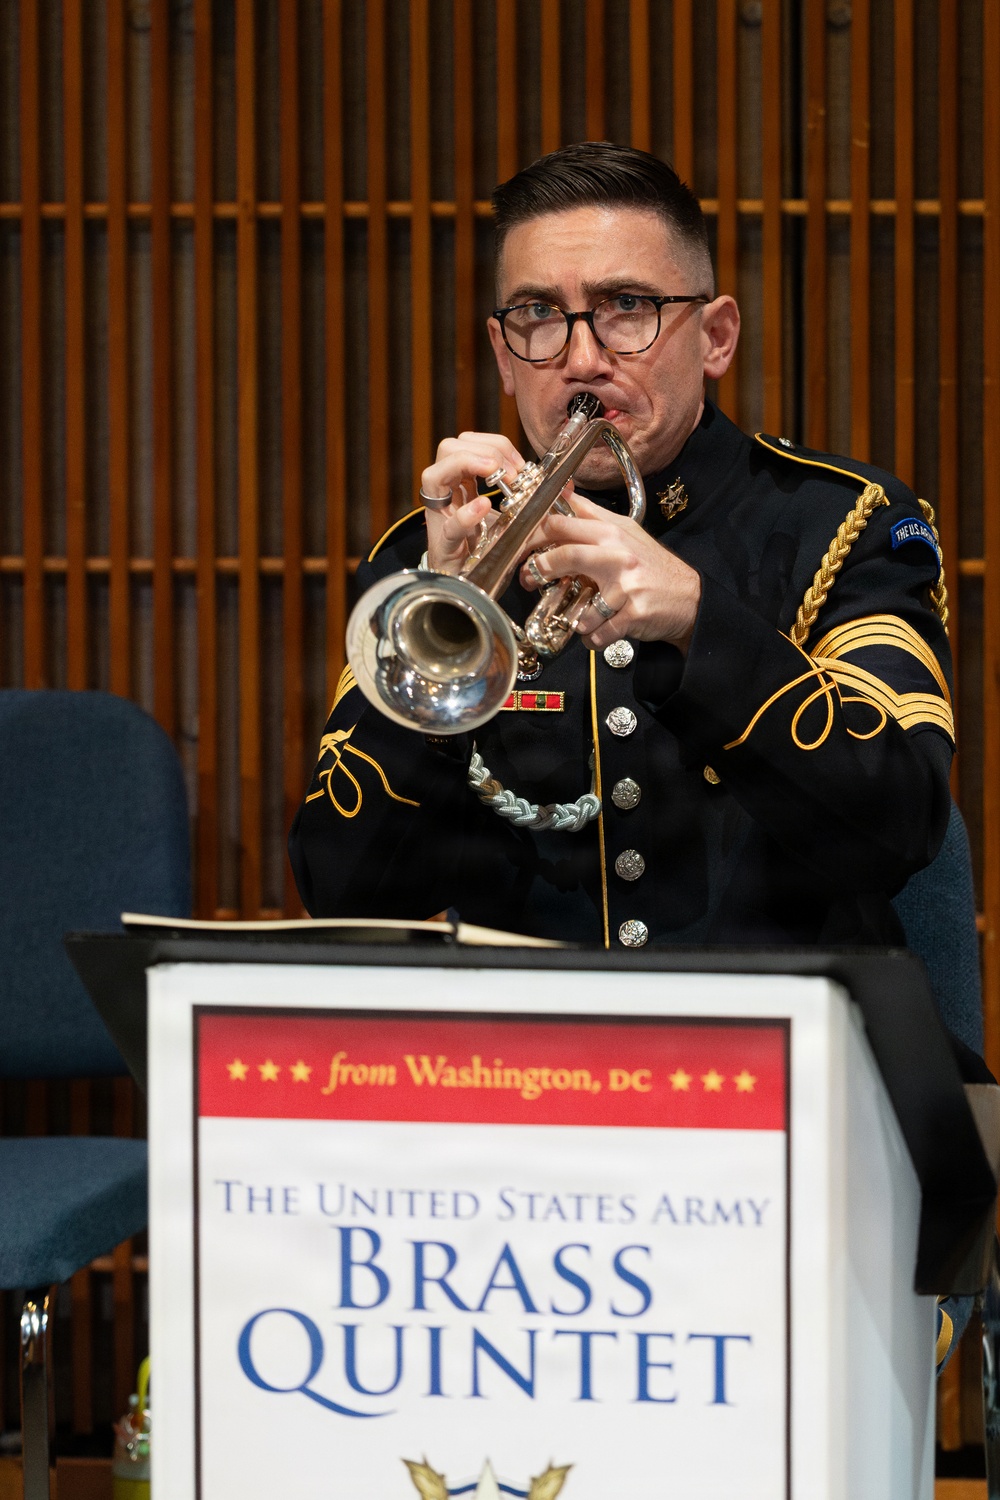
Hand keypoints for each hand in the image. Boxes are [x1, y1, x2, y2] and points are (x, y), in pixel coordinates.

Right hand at [420, 432, 524, 573]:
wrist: (474, 587)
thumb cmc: (491, 550)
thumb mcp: (512, 518)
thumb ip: (530, 501)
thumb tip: (565, 486)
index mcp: (462, 484)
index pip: (469, 443)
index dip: (495, 444)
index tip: (520, 464)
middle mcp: (447, 497)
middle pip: (447, 448)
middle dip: (482, 450)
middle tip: (508, 471)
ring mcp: (442, 520)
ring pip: (433, 476)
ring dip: (466, 465)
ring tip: (495, 475)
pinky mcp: (445, 547)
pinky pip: (449, 526)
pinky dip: (466, 513)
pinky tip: (484, 507)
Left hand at [519, 495, 701, 653]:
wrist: (690, 597)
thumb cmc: (650, 566)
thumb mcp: (624, 531)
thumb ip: (590, 515)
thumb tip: (560, 492)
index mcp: (612, 530)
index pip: (562, 522)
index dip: (532, 535)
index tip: (520, 548)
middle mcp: (618, 554)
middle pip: (566, 555)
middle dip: (539, 570)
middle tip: (529, 581)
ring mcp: (627, 585)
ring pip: (580, 604)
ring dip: (572, 616)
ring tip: (579, 616)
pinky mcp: (633, 614)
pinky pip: (597, 632)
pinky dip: (591, 637)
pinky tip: (597, 632)